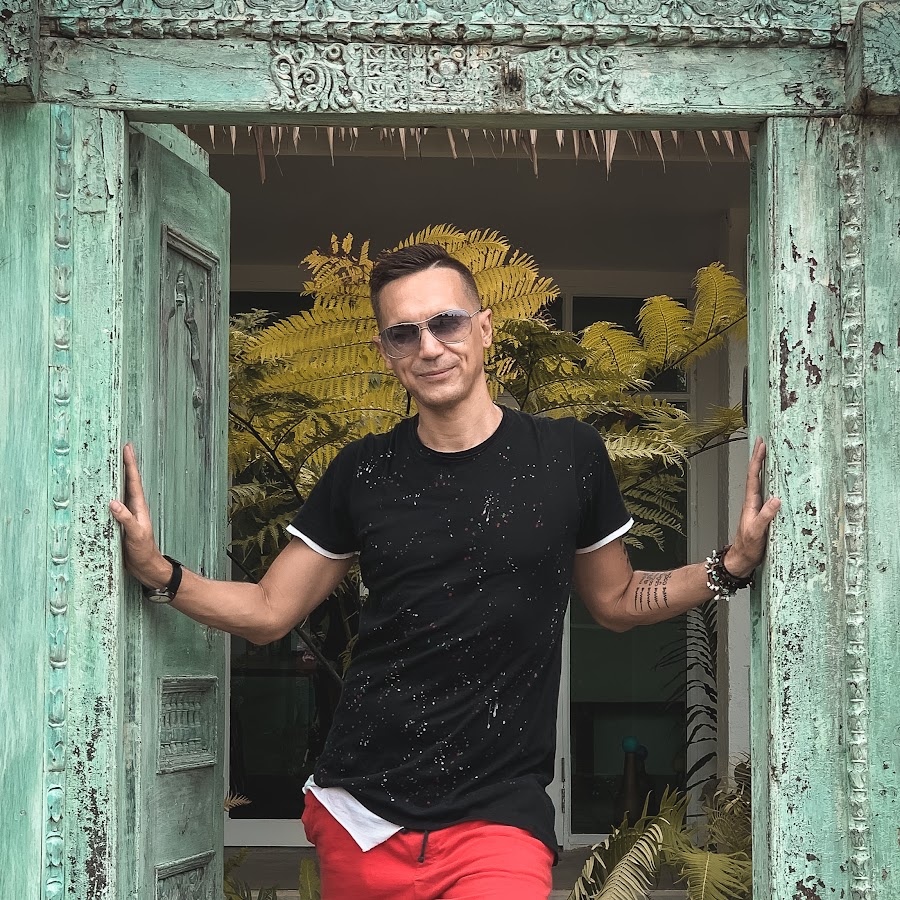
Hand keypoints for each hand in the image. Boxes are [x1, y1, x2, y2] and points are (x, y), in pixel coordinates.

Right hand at [109, 443, 171, 589]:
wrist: (146, 568)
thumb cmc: (144, 552)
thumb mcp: (136, 535)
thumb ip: (126, 519)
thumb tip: (113, 502)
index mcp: (139, 507)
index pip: (133, 481)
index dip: (130, 464)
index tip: (127, 447)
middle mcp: (133, 508)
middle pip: (127, 482)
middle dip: (123, 465)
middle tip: (117, 448)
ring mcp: (126, 516)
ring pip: (119, 492)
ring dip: (114, 479)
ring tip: (107, 464)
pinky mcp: (119, 524)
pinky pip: (111, 506)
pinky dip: (105, 497)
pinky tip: (98, 494)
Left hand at [725, 437, 780, 577]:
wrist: (742, 560)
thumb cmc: (748, 547)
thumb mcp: (757, 532)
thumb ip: (765, 516)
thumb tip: (776, 499)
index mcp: (750, 503)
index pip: (754, 476)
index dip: (757, 460)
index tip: (761, 445)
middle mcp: (753, 502)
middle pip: (756, 475)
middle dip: (759, 457)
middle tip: (762, 441)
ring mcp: (757, 507)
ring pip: (761, 482)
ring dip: (763, 467)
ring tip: (768, 454)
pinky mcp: (763, 514)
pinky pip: (767, 493)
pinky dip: (770, 482)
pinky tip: (777, 480)